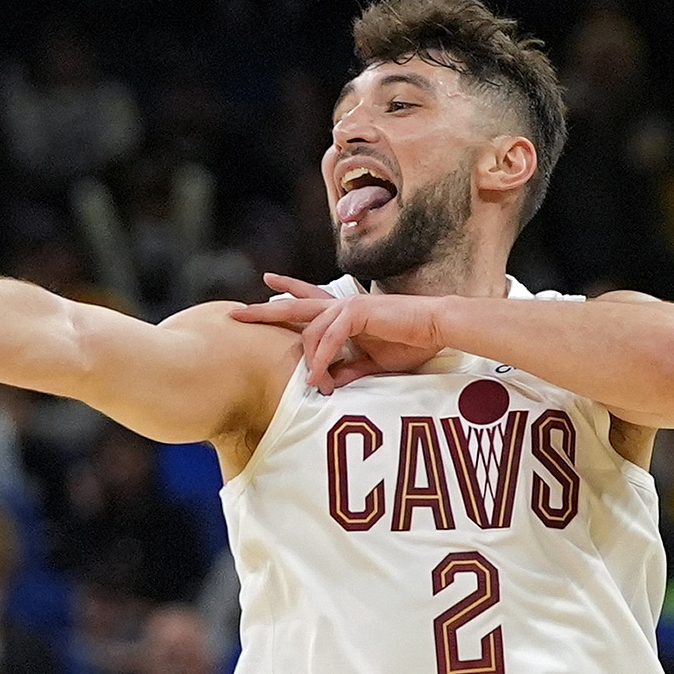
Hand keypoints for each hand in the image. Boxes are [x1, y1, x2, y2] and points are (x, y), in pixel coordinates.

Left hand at [230, 273, 444, 392]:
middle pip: (294, 305)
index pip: (307, 301)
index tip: (264, 288)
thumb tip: (330, 382)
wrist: (436, 329)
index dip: (285, 294)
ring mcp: (347, 306)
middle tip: (237, 312)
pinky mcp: (358, 312)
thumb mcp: (373, 363)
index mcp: (343, 313)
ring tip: (316, 385)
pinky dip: (323, 359)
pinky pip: (330, 338)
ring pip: (311, 330)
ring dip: (311, 362)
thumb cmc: (409, 342)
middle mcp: (340, 305)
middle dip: (265, 310)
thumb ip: (349, 368)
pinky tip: (320, 377)